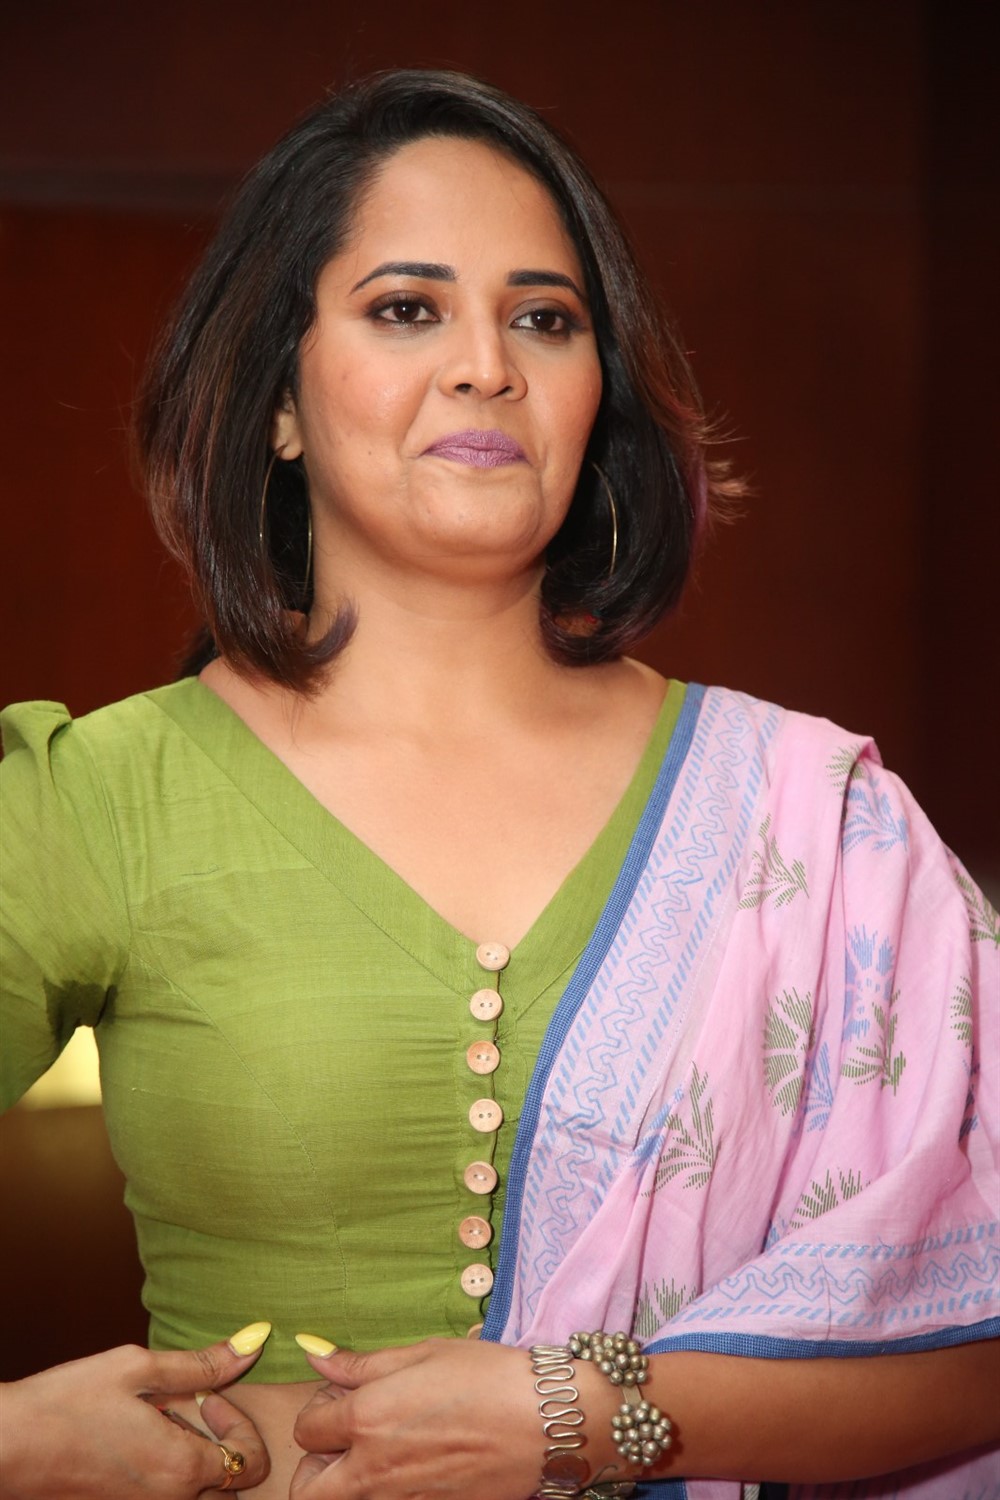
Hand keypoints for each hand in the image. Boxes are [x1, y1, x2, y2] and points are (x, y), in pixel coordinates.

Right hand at [0, 1327, 271, 1498]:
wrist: (7, 1446)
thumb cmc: (67, 1403)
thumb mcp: (138, 1368)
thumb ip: (201, 1362)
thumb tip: (253, 1343)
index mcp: (180, 1469)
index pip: (250, 1462)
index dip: (239, 1422)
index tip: (206, 1394)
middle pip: (230, 1486)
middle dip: (226, 1444)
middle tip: (192, 1407)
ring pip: (199, 1495)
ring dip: (199, 1459)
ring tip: (165, 1420)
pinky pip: (167, 1496)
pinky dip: (170, 1470)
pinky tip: (141, 1436)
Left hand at [290, 1336, 612, 1499]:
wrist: (545, 1422)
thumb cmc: (487, 1377)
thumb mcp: (425, 1353)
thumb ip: (362, 1363)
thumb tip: (316, 1358)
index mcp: (367, 1419)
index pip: (308, 1428)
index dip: (322, 1408)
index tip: (346, 1395)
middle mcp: (374, 1469)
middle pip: (307, 1489)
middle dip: (315, 1466)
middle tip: (343, 1440)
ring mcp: (401, 1498)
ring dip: (348, 1480)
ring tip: (380, 1449)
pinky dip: (387, 1489)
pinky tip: (417, 1461)